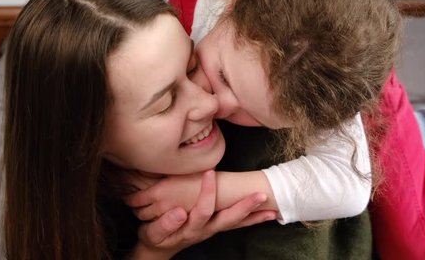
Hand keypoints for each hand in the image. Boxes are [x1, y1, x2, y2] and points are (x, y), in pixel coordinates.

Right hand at [133, 170, 275, 258]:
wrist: (159, 249)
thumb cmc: (155, 237)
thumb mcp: (153, 233)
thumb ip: (164, 225)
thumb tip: (179, 212)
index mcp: (190, 229)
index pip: (203, 210)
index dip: (207, 193)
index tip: (210, 173)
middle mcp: (206, 230)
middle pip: (228, 220)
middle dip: (245, 207)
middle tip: (260, 195)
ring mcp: (213, 229)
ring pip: (236, 223)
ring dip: (254, 215)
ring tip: (271, 208)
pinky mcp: (216, 227)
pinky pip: (237, 224)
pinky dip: (252, 219)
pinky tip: (267, 214)